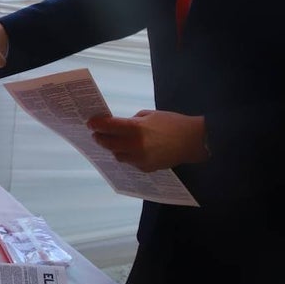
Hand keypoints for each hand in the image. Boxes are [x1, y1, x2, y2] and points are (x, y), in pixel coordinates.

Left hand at [86, 110, 207, 171]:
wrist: (193, 141)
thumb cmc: (173, 123)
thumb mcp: (150, 115)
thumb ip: (132, 121)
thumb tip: (119, 126)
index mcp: (136, 129)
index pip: (109, 127)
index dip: (97, 125)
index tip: (90, 123)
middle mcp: (135, 146)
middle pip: (109, 144)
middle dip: (100, 138)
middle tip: (96, 134)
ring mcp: (140, 159)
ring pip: (118, 155)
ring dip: (113, 148)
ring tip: (113, 142)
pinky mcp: (146, 168)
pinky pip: (130, 162)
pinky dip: (127, 156)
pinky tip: (129, 150)